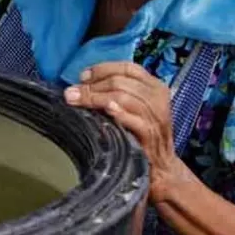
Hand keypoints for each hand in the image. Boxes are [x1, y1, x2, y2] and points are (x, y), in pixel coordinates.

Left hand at [63, 62, 191, 204]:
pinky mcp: (150, 133)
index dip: (102, 69)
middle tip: (72, 93)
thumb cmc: (142, 135)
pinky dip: (117, 112)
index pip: (127, 67)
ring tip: (77, 100)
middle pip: (120, 82)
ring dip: (95, 97)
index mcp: (154, 86)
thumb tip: (81, 86)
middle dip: (92, 86)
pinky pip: (132, 118)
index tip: (82, 77)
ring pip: (122, 97)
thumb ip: (116, 93)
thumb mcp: (134, 108)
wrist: (161, 166)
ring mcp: (155, 115)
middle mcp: (157, 97)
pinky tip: (105, 110)